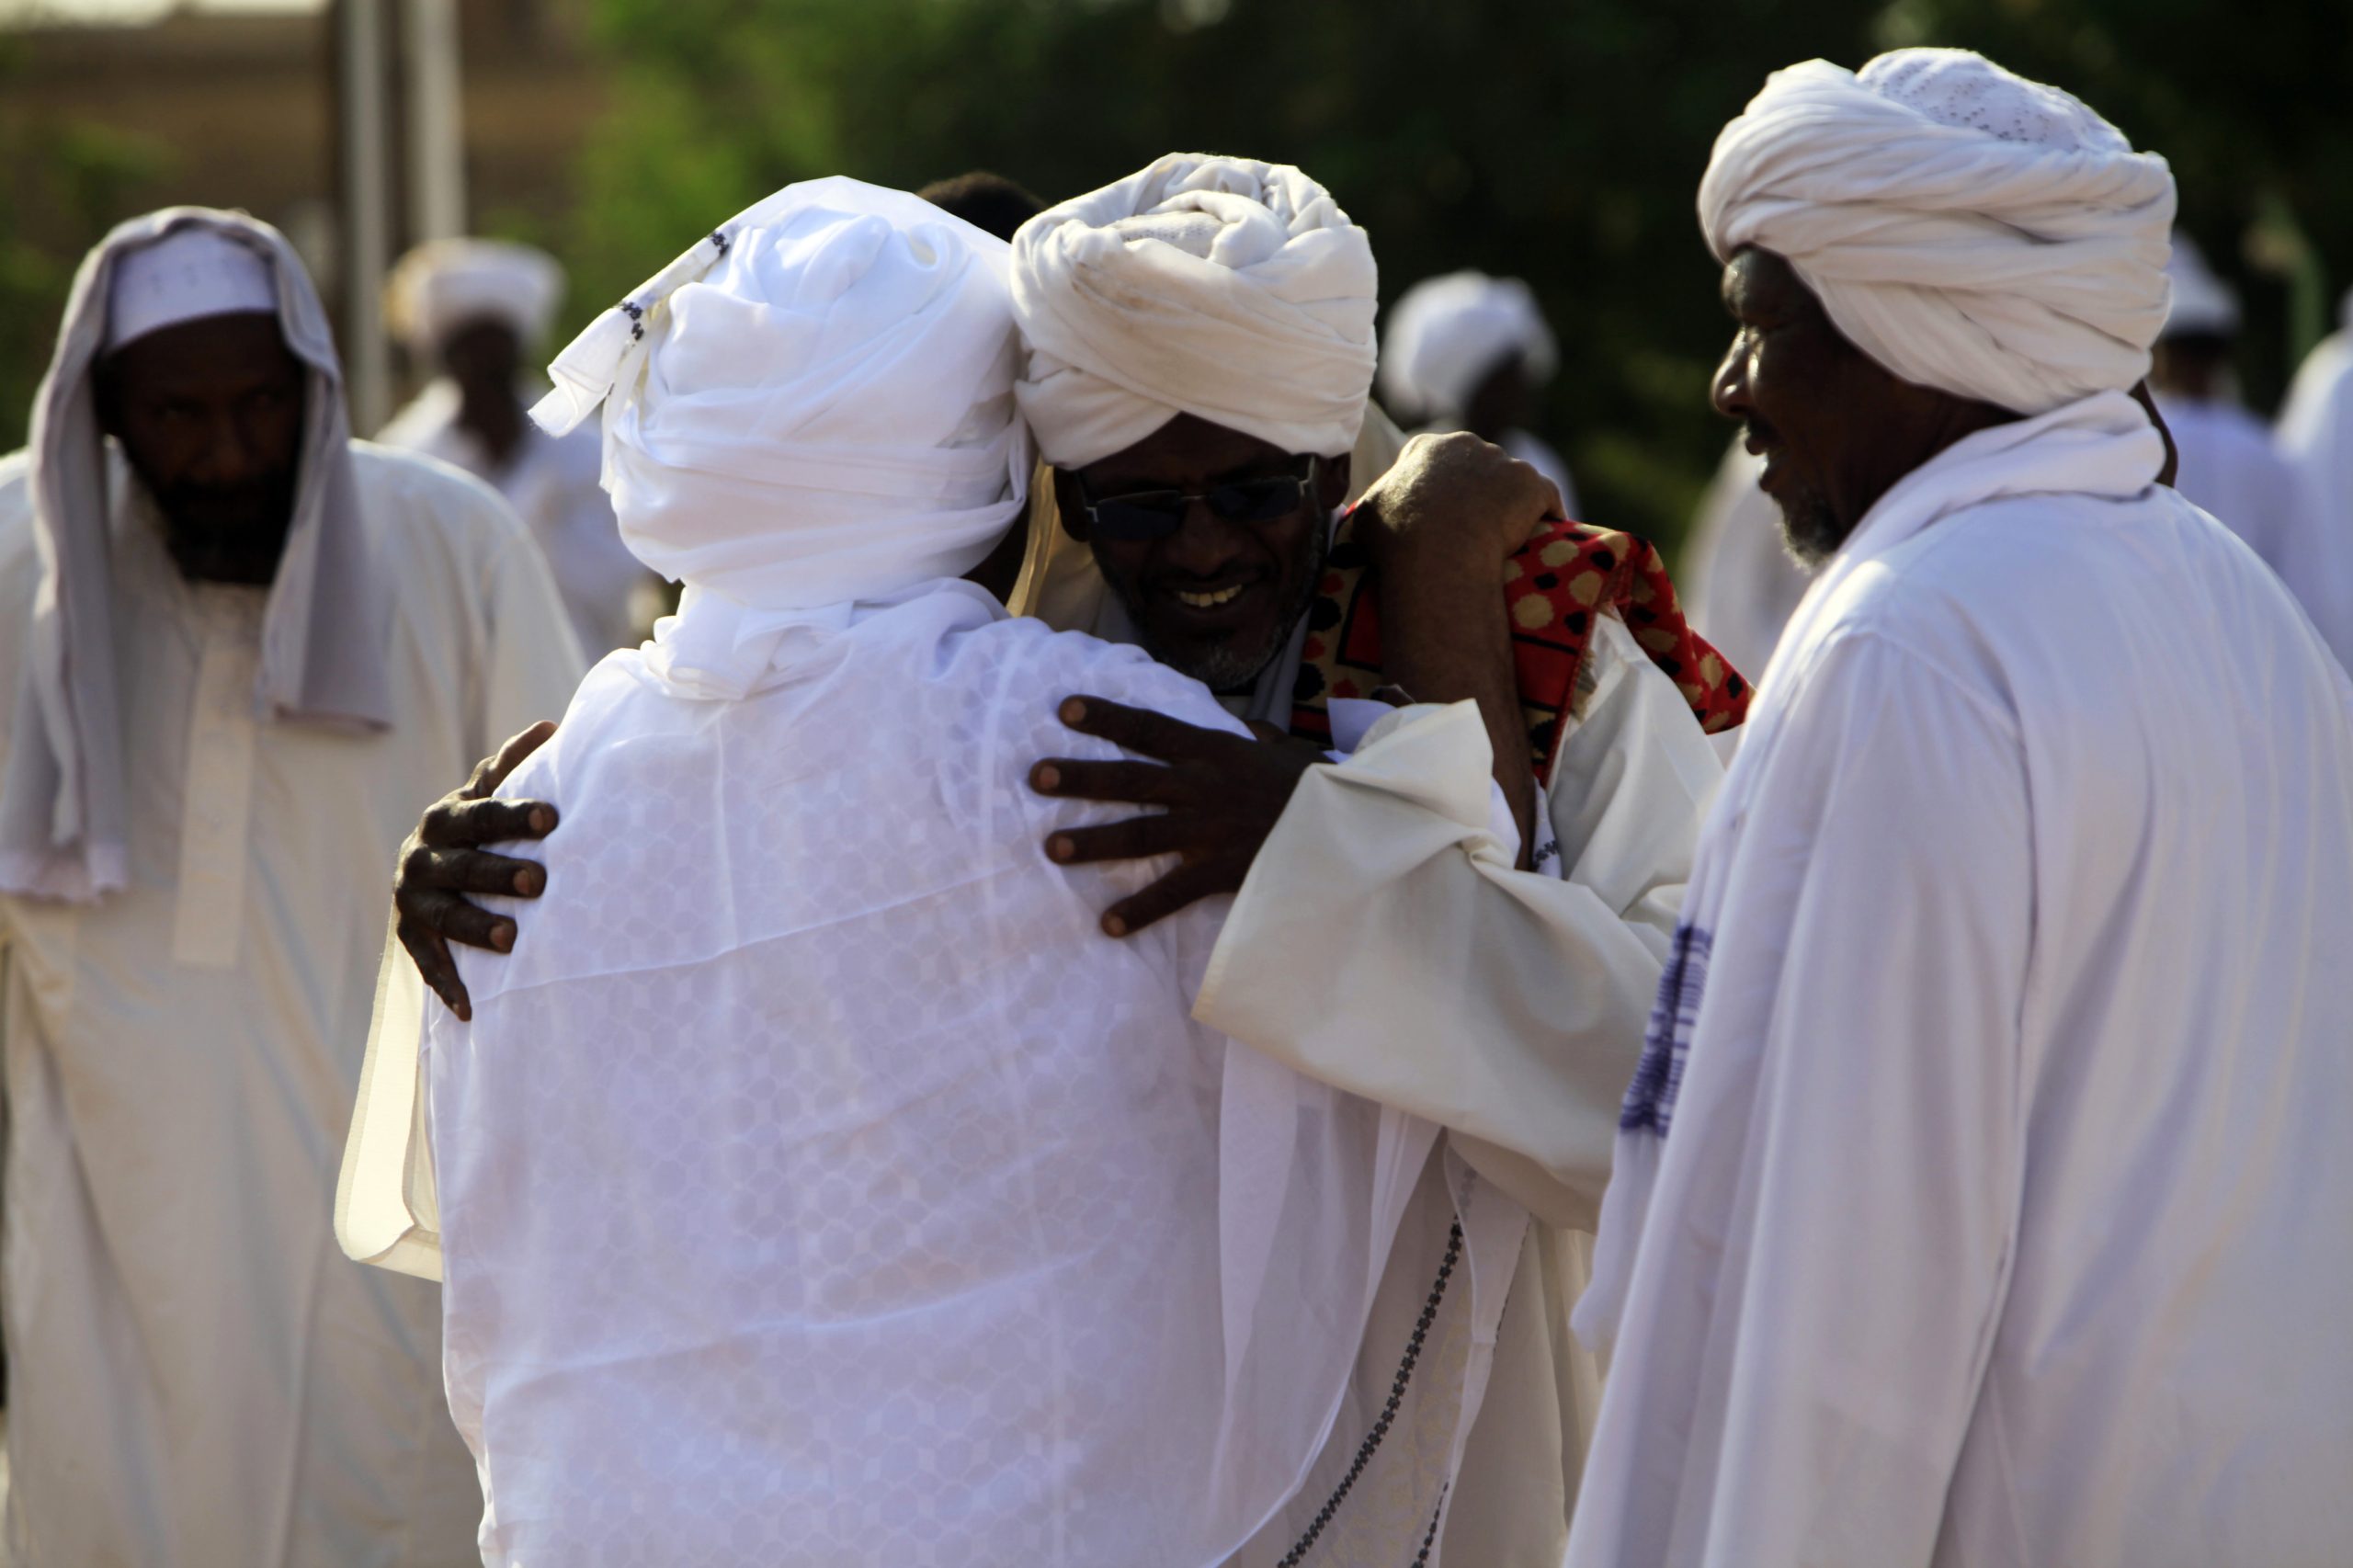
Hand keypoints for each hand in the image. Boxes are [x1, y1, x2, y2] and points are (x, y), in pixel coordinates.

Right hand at [394, 720, 559, 1019]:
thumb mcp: (485, 794)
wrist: (423, 867)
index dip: (514, 814)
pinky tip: (472, 1008)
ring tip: (513, 939)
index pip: (482, 813)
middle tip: (540, 881)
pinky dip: (448, 985)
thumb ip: (512, 765)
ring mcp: (412, 899)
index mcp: (445, 817)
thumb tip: (553, 726)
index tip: (552, 818)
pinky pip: (427, 963)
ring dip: (477, 927)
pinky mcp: (409, 935)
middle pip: (464, 865)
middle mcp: (422, 856)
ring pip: (445, 915)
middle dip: (500, 873)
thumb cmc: (474, 827)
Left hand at [1029, 697, 1323, 935]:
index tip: (1064, 709)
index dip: (1107, 717)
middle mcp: (1204, 786)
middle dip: (1081, 777)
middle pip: (1131, 778)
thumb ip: (1255, 743)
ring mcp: (1210, 830)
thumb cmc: (1317, 787)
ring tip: (1050, 848)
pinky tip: (1106, 924)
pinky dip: (1139, 910)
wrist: (1354, 826)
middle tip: (1035, 776)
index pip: (1151, 728)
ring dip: (1093, 841)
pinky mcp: (1222, 871)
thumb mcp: (1283, 752)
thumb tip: (1248, 732)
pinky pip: (1173, 893)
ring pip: (1140, 832)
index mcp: (1216, 751)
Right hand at [1351, 430, 1561, 580]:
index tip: (1437, 512)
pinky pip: (1546, 497)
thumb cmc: (1396, 536)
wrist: (1439, 550)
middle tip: (1472, 526)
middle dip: (1477, 490)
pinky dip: (1545, 514)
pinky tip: (1543, 535)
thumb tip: (1372, 511)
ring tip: (1508, 535)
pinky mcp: (1534, 484)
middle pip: (1477, 464)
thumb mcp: (1366, 515)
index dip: (1437, 487)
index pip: (1435, 459)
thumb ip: (1375, 504)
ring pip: (1512, 480)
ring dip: (1511, 502)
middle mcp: (1467, 444)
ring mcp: (1504, 462)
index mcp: (1426, 446)